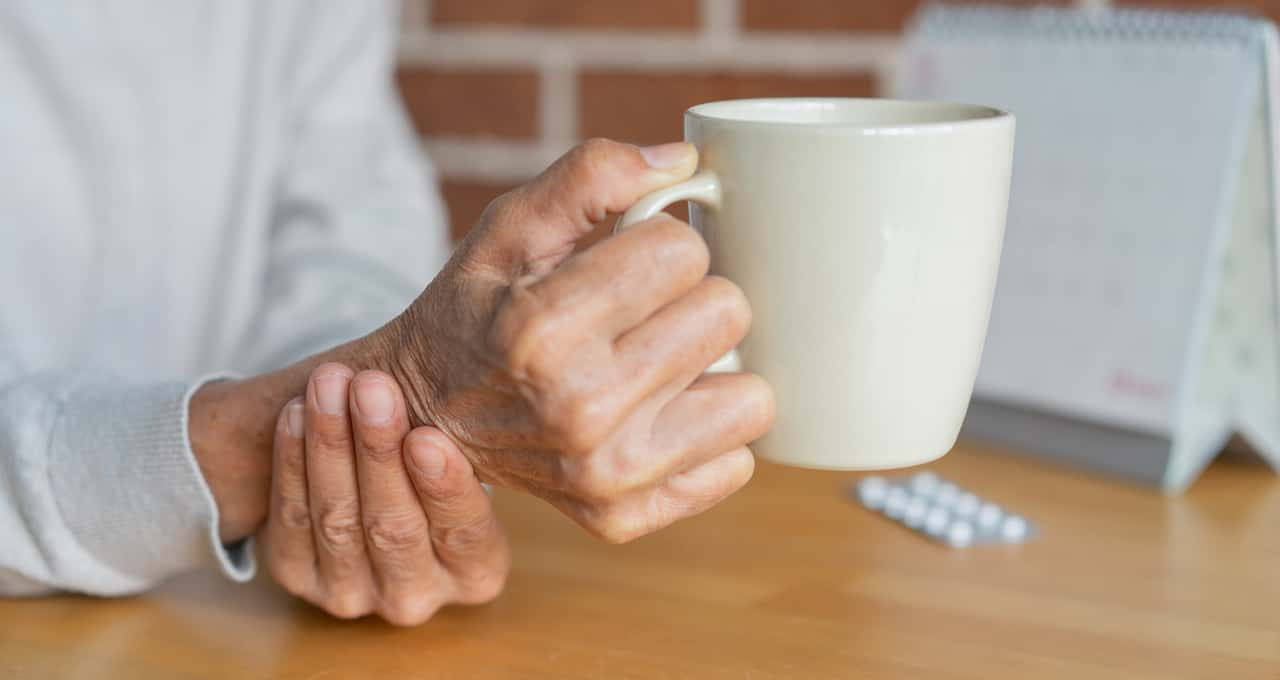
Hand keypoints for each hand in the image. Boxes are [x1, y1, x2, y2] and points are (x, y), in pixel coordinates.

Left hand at [260, 363, 509, 624]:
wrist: (373, 484)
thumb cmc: (433, 456)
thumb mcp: (464, 452)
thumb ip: (464, 432)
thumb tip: (482, 371)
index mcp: (477, 573)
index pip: (464, 534)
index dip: (444, 488)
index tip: (426, 436)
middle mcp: (416, 596)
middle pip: (394, 528)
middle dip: (378, 451)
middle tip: (372, 388)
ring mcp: (352, 594)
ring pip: (338, 521)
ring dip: (330, 446)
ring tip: (330, 385)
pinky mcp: (298, 577)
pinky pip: (292, 520)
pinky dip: (292, 463)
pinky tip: (296, 413)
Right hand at [374, 139, 775, 542]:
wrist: (426, 414)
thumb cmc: (476, 311)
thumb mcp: (509, 228)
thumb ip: (591, 176)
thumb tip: (683, 162)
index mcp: (542, 328)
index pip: (685, 251)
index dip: (660, 243)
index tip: (625, 263)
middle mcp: (578, 409)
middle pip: (728, 314)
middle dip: (691, 298)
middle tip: (643, 313)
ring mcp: (606, 475)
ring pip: (753, 396)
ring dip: (713, 371)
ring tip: (657, 364)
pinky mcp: (626, 516)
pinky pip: (737, 462)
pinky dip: (705, 433)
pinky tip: (656, 416)